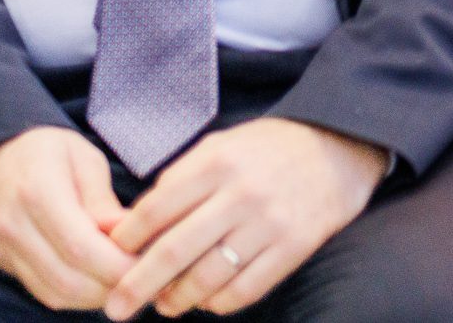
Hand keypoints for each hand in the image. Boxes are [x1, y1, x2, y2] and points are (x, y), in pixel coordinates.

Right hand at [0, 127, 134, 311]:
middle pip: (69, 280)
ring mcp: (5, 250)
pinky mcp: (5, 263)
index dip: (119, 265)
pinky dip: (77, 295)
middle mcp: (15, 228)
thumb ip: (102, 200)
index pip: (81, 248)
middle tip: (148, 274)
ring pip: (55, 293)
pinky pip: (43, 291)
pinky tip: (102, 281)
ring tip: (130, 279)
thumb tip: (126, 235)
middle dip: (113, 286)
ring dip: (96, 297)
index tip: (151, 260)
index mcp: (38, 192)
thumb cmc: (46, 150)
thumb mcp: (84, 157)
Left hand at [102, 117, 387, 318]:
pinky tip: (209, 301)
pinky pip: (246, 289)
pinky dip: (220, 303)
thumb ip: (181, 178)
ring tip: (165, 306)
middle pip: (174, 251)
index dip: (126, 241)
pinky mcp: (296, 246)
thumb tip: (136, 224)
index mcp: (218, 162)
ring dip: (178, 300)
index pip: (155, 210)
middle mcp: (242, 193)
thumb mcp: (222, 144)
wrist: (341, 144)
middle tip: (116, 308)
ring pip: (208, 277)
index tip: (111, 258)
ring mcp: (271, 222)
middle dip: (136, 286)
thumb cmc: (271, 147)